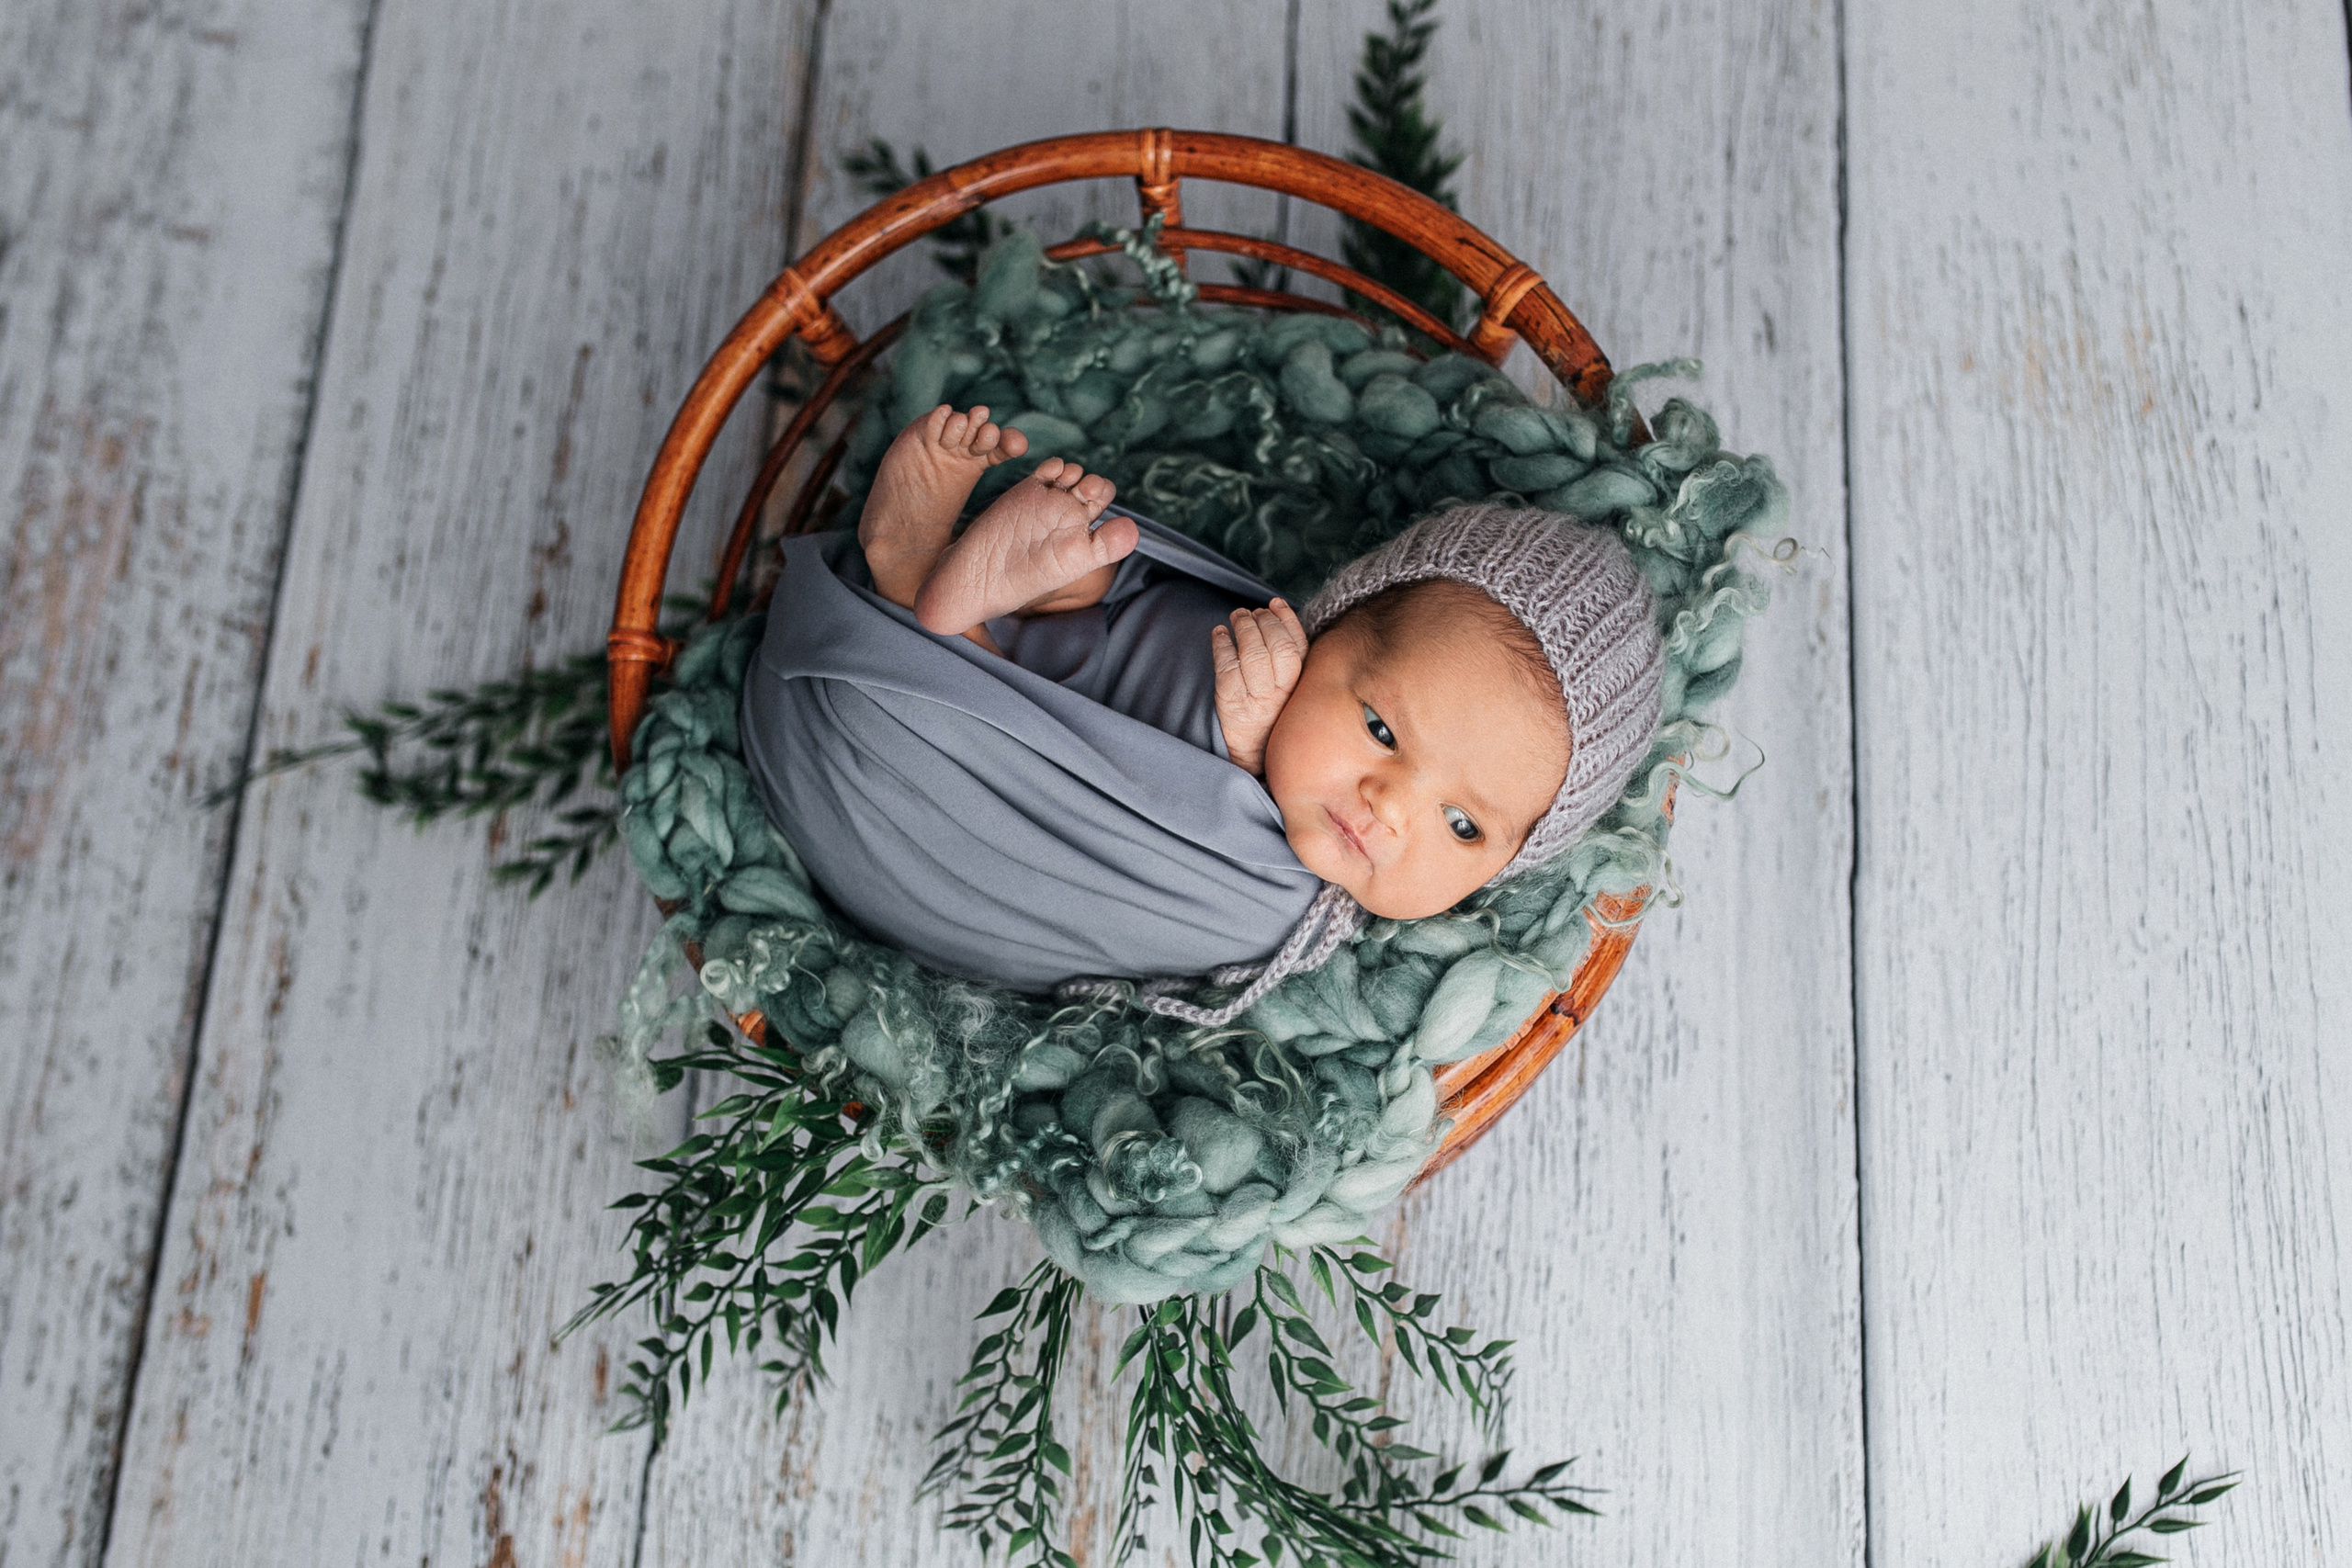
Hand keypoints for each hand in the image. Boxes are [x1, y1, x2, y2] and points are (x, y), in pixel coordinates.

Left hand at [1211, 598, 1307, 775]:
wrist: (1255, 753)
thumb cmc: (1274, 708)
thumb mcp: (1292, 682)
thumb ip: (1291, 649)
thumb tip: (1278, 605)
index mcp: (1301, 687)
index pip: (1299, 648)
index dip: (1286, 620)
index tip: (1273, 604)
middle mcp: (1281, 694)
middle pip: (1277, 649)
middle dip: (1263, 622)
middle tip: (1251, 612)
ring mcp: (1255, 700)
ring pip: (1252, 656)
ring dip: (1244, 628)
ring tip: (1237, 616)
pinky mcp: (1231, 705)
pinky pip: (1226, 669)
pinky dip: (1222, 645)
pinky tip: (1220, 633)